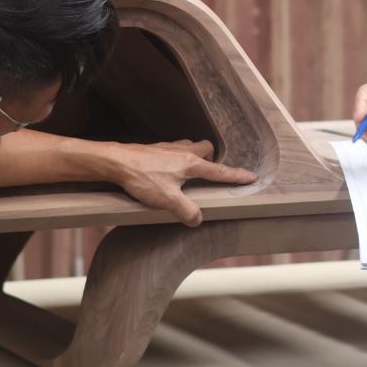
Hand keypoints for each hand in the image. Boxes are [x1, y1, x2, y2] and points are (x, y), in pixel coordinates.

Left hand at [101, 140, 256, 226]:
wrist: (116, 161)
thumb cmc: (141, 178)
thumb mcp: (167, 200)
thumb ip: (186, 210)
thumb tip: (198, 220)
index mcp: (191, 164)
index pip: (220, 171)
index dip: (236, 176)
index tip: (251, 177)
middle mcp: (183, 152)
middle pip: (207, 149)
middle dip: (213, 159)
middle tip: (210, 173)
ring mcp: (168, 148)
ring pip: (190, 146)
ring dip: (195, 155)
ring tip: (190, 171)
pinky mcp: (155, 149)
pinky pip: (174, 148)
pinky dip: (177, 156)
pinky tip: (167, 168)